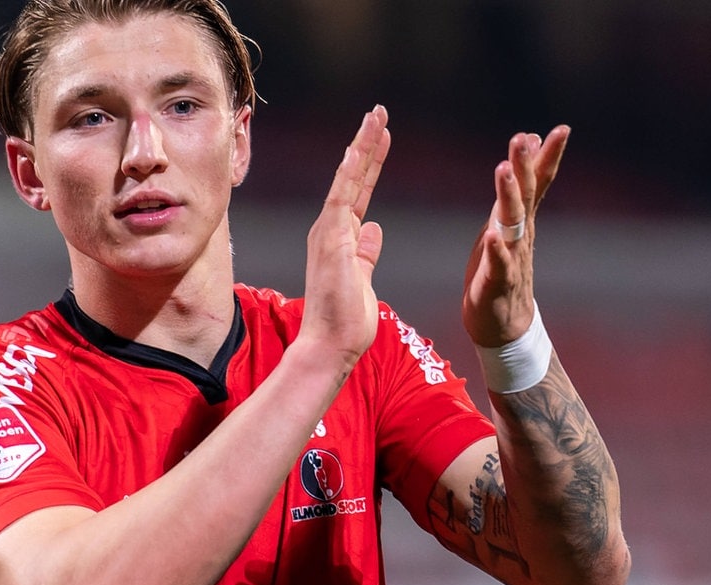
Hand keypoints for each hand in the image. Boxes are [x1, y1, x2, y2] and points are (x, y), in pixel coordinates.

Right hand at [300, 106, 391, 368]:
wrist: (329, 345)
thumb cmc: (345, 320)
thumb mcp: (363, 278)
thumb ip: (366, 253)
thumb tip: (374, 228)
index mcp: (341, 237)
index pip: (358, 191)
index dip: (370, 163)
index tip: (381, 138)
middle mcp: (331, 229)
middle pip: (352, 177)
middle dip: (367, 144)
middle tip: (379, 114)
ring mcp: (329, 232)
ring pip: (347, 179)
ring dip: (362, 147)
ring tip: (376, 118)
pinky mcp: (331, 239)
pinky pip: (341, 197)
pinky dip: (349, 172)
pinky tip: (357, 148)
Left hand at [462, 125, 569, 347]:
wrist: (504, 325)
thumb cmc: (502, 268)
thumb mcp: (511, 222)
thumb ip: (522, 187)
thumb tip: (531, 145)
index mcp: (521, 219)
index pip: (539, 183)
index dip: (549, 155)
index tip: (561, 129)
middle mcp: (520, 235)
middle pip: (525, 196)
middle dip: (524, 166)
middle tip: (522, 138)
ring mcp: (511, 258)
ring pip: (511, 223)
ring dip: (508, 196)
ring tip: (503, 170)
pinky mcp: (497, 283)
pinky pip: (498, 264)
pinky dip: (497, 250)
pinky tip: (493, 235)